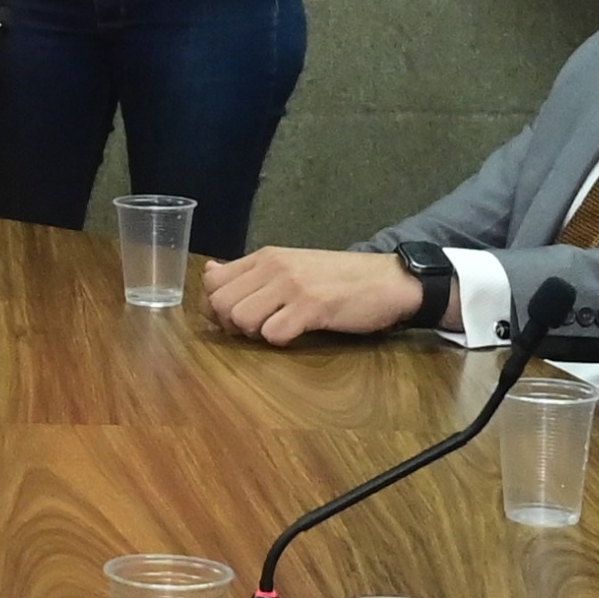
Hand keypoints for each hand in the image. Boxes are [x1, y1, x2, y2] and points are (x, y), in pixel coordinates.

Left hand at [203, 246, 424, 345]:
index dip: (215, 307)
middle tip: (256, 329)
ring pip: (240, 318)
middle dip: (230, 325)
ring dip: (254, 333)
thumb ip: (250, 271)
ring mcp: (291, 285)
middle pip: (220, 303)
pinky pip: (273, 334)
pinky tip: (297, 333)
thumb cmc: (338, 278)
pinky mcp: (312, 307)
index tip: (235, 318)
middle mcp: (273, 266)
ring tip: (278, 329)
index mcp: (264, 256)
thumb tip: (209, 270)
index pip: (211, 281)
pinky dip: (280, 341)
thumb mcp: (289, 265)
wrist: (389, 279)